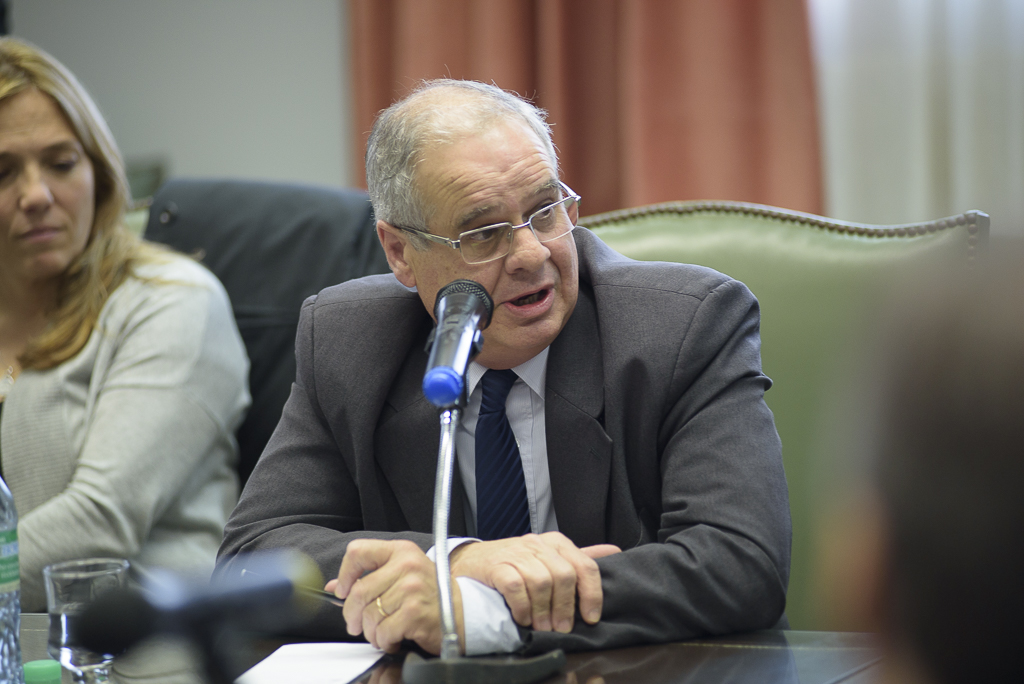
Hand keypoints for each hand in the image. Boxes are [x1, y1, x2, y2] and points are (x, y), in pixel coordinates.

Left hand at [326, 539, 464, 654]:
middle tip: (356, 624)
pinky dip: (384, 640)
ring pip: (369, 615)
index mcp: (402, 551)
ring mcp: (411, 589)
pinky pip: (383, 631)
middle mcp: (407, 565)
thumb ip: (370, 576)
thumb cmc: (432, 594)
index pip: (358, 551)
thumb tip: (336, 586)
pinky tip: (393, 637)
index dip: (345, 574)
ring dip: (370, 631)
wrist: (464, 612)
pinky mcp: (414, 613)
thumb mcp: (404, 574)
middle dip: (352, 614)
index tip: (344, 591)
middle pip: (359, 591)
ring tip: (382, 631)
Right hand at [449, 532, 619, 632]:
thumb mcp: (549, 557)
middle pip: (563, 576)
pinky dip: (522, 607)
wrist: (472, 561)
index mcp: (556, 543)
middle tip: (560, 628)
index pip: (584, 565)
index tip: (590, 617)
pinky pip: (516, 587)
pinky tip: (522, 618)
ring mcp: (516, 553)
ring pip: (541, 582)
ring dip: (542, 611)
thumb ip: (580, 557)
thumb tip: (614, 552)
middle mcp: (538, 544)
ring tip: (541, 626)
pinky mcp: (497, 565)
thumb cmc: (515, 563)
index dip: (591, 594)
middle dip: (564, 608)